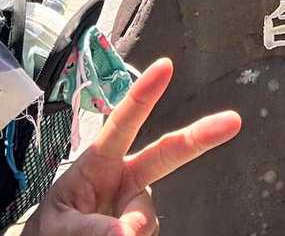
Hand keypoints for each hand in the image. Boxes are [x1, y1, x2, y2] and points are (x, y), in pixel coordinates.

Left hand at [25, 58, 240, 235]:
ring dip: (129, 229)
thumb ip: (88, 228)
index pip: (123, 124)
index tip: (165, 66)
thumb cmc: (52, 229)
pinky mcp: (143, 225)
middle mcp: (125, 177)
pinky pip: (147, 233)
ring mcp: (137, 202)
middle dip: (199, 135)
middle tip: (232, 121)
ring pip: (146, 215)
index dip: (144, 95)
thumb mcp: (57, 225)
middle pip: (166, 153)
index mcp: (99, 162)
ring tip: (104, 235)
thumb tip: (127, 233)